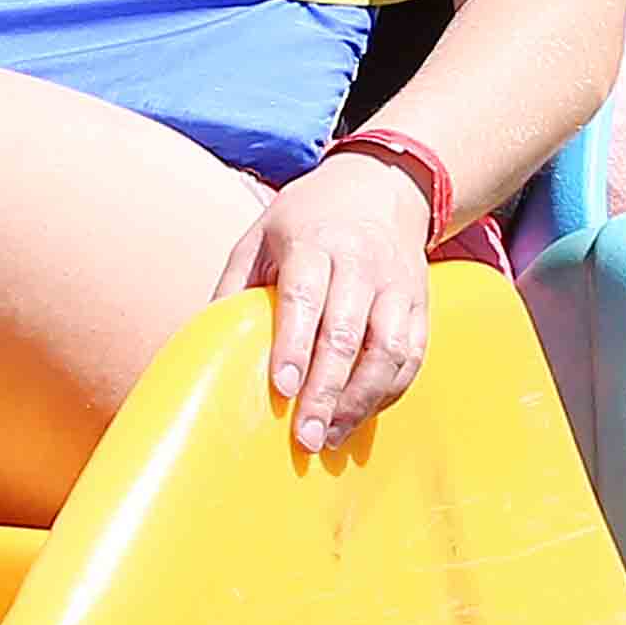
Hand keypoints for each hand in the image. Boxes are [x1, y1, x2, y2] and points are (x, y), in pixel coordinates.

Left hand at [220, 149, 435, 453]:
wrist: (380, 187)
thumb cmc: (305, 219)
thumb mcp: (259, 236)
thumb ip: (235, 287)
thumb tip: (205, 345)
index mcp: (313, 242)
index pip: (303, 297)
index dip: (293, 345)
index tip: (283, 388)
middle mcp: (360, 262)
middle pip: (346, 332)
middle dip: (326, 390)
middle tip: (306, 437)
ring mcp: (396, 283)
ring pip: (388, 349)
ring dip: (361, 400)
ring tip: (332, 436)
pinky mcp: (421, 302)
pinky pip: (412, 354)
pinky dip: (390, 391)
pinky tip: (361, 415)